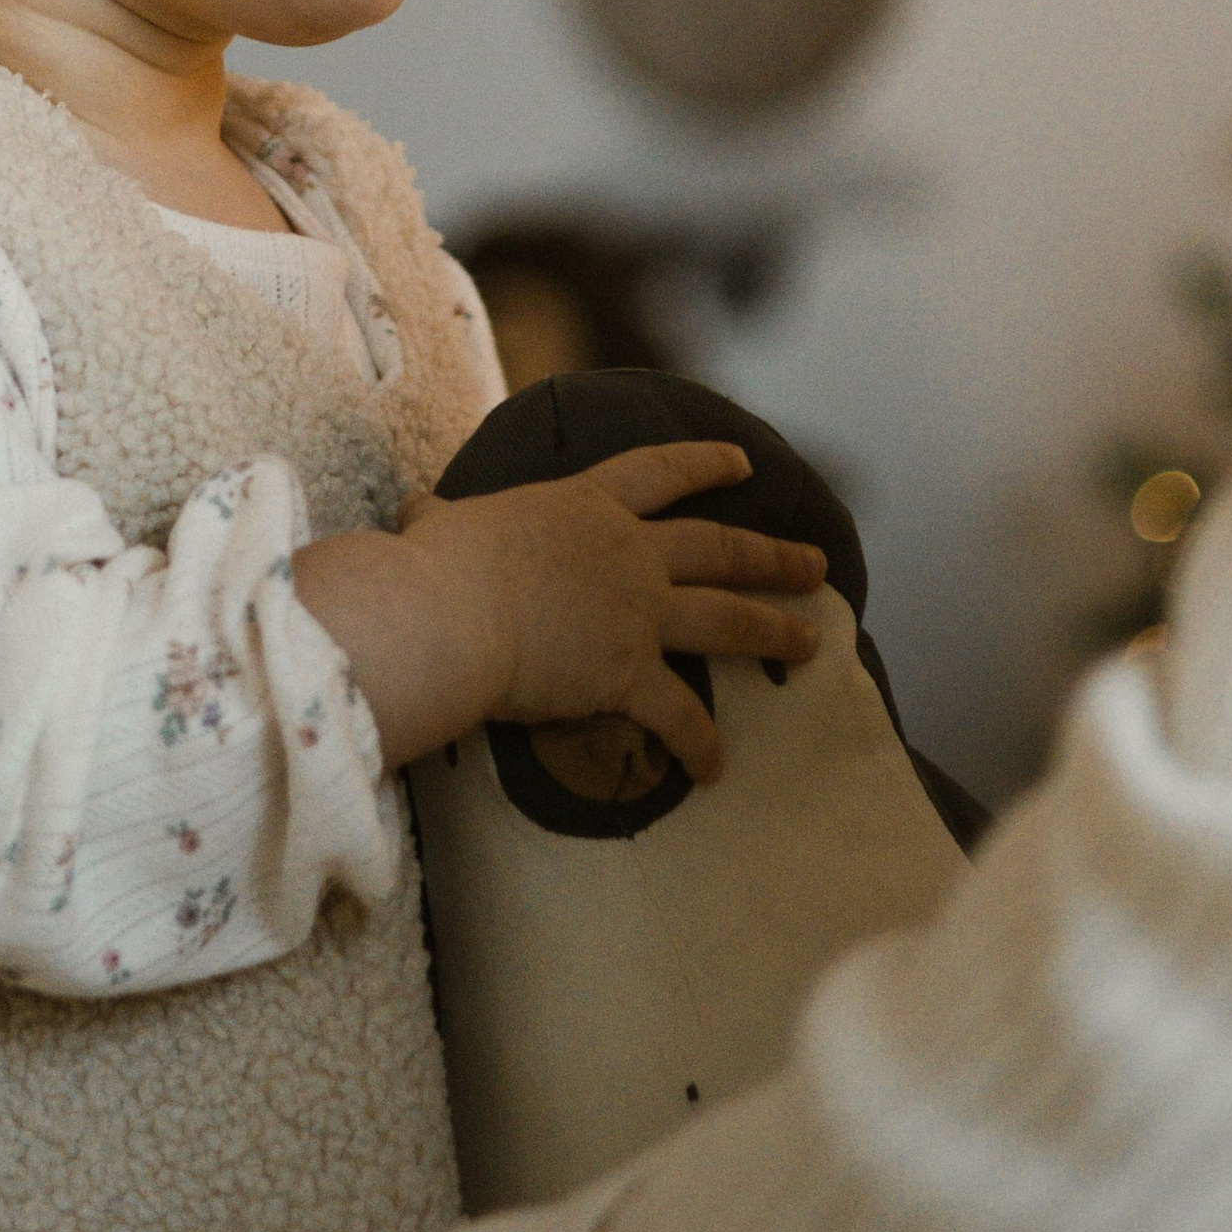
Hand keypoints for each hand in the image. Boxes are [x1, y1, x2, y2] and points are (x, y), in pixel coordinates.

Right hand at [297, 440, 823, 776]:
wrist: (447, 613)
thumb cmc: (436, 564)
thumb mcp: (442, 524)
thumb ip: (444, 519)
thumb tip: (416, 515)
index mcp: (585, 506)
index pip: (658, 472)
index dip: (705, 465)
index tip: (744, 465)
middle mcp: (626, 552)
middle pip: (719, 547)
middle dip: (773, 556)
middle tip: (815, 564)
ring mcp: (635, 612)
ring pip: (726, 618)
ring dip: (775, 631)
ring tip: (813, 643)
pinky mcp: (627, 673)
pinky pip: (678, 715)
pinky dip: (699, 742)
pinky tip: (715, 767)